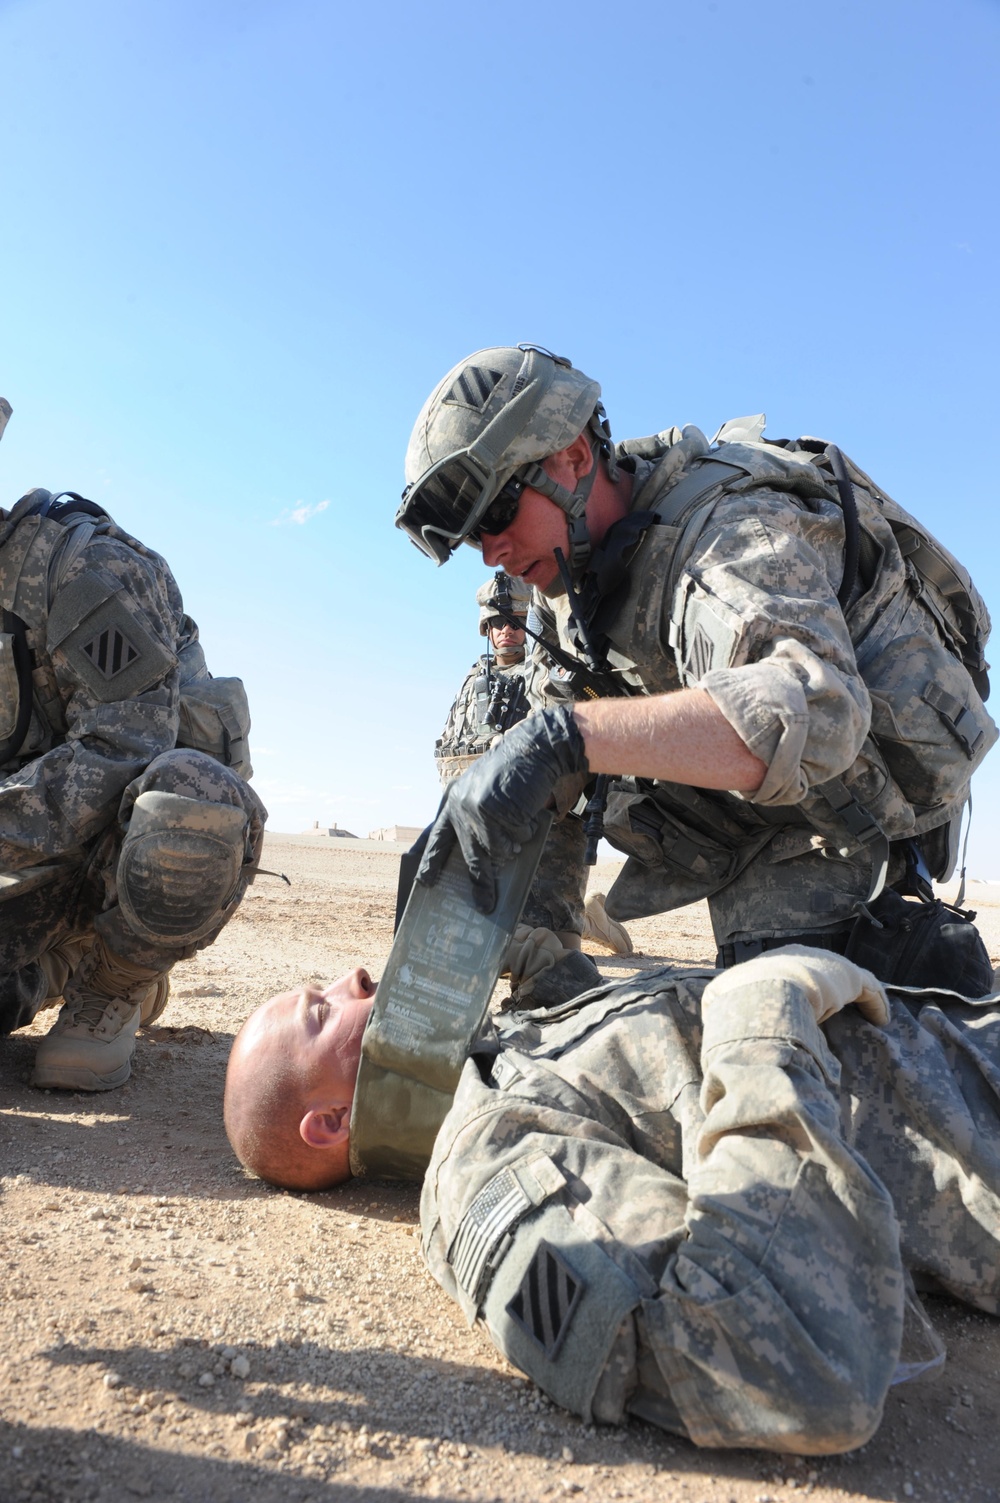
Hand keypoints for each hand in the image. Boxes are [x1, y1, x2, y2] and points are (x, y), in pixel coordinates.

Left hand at [417, 707, 587, 911]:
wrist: (533, 749)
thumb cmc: (512, 775)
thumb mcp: (485, 793)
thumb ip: (477, 821)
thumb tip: (485, 862)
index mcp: (452, 801)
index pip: (437, 838)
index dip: (430, 861)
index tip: (424, 883)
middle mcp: (459, 806)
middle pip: (470, 856)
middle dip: (480, 884)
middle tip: (485, 907)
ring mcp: (477, 809)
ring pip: (499, 850)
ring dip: (515, 843)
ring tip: (519, 823)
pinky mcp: (497, 811)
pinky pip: (517, 839)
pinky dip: (526, 831)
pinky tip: (526, 811)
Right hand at [704, 944, 889, 1026]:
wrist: (764, 994)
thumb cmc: (739, 1003)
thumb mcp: (720, 1002)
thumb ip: (722, 1007)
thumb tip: (711, 1019)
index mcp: (767, 963)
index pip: (784, 973)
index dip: (794, 989)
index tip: (801, 1009)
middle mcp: (797, 956)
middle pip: (816, 971)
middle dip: (826, 987)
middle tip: (831, 1011)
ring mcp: (823, 964)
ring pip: (845, 978)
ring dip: (856, 994)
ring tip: (864, 1013)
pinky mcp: (850, 978)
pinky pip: (868, 989)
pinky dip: (875, 1004)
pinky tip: (881, 1019)